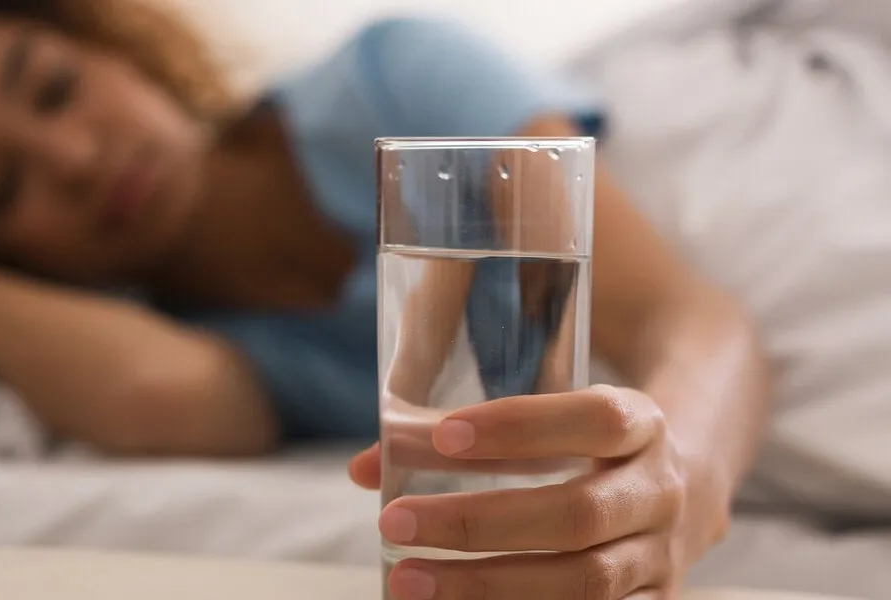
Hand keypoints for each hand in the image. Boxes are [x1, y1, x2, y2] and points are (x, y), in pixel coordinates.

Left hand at [350, 385, 731, 599]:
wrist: (686, 483)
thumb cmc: (585, 443)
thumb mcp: (550, 415)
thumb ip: (459, 433)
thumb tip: (364, 469)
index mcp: (643, 424)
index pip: (594, 420)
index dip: (520, 427)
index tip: (442, 435)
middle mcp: (660, 492)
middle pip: (577, 515)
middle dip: (479, 523)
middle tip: (395, 523)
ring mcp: (661, 557)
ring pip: (583, 583)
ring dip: (488, 586)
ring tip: (406, 581)